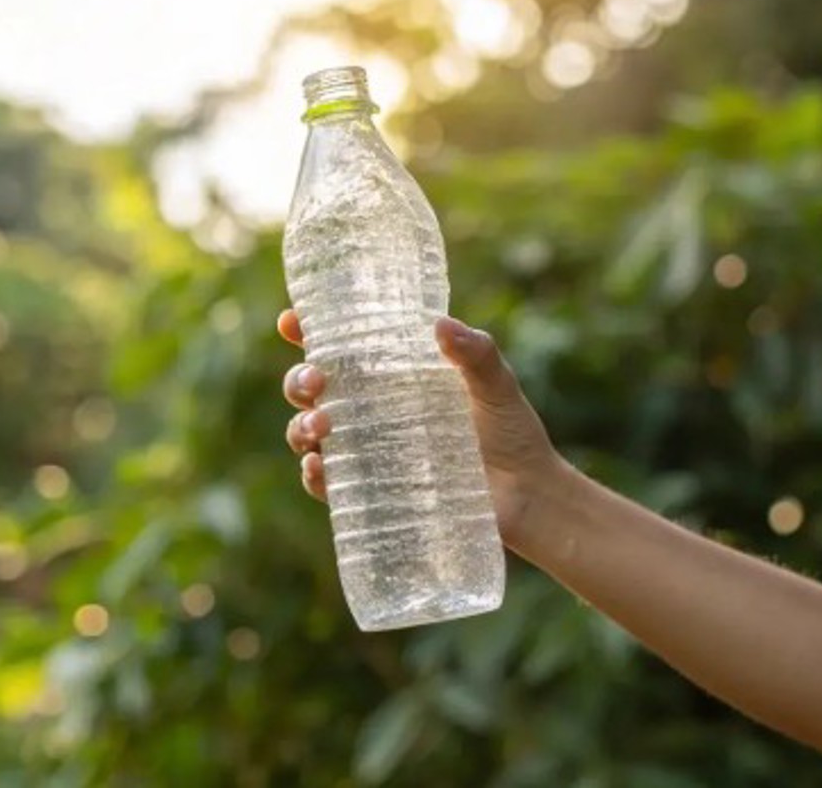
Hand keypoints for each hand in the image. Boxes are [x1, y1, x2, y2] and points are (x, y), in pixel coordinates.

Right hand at [277, 309, 560, 545]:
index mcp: (394, 376)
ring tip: (320, 425)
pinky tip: (318, 466)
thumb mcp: (497, 386)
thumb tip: (442, 326)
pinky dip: (315, 475)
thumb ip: (476, 354)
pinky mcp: (374, 492)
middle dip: (298, 381)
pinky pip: (329, 483)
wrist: (530, 500)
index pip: (341, 348)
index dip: (308, 332)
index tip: (291, 322)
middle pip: (313, 389)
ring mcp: (369, 452)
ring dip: (300, 427)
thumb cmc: (514, 435)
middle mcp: (373, 411)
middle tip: (314, 382)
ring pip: (311, 433)